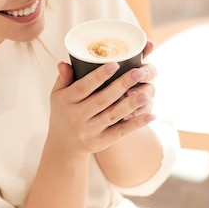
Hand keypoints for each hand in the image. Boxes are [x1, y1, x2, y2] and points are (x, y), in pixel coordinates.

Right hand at [48, 40, 156, 154]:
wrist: (63, 144)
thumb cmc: (63, 112)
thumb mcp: (57, 95)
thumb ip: (63, 78)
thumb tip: (64, 62)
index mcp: (66, 101)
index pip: (82, 87)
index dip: (98, 76)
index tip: (115, 64)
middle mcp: (76, 117)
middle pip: (102, 100)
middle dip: (121, 85)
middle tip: (138, 71)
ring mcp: (89, 131)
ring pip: (113, 115)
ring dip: (131, 104)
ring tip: (146, 93)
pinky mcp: (100, 142)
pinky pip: (120, 132)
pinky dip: (136, 124)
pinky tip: (151, 115)